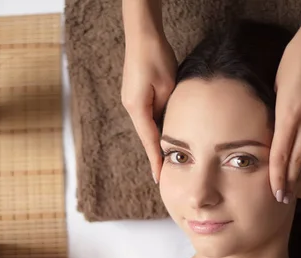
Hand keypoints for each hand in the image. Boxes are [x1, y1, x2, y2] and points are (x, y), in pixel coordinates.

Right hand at [122, 32, 176, 182]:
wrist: (143, 37)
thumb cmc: (156, 57)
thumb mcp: (167, 86)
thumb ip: (167, 108)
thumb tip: (169, 122)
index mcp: (137, 108)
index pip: (149, 141)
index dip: (155, 160)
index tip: (159, 177)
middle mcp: (131, 107)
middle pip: (146, 135)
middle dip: (156, 153)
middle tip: (166, 171)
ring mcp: (131, 100)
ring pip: (147, 125)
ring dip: (157, 138)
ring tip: (168, 155)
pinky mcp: (135, 94)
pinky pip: (147, 114)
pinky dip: (156, 124)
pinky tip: (165, 130)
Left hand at [270, 23, 300, 203]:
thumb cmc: (293, 62)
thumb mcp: (276, 90)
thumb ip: (277, 114)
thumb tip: (274, 129)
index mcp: (288, 116)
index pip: (280, 155)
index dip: (277, 177)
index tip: (276, 193)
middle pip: (297, 160)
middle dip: (290, 182)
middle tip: (284, 199)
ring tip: (298, 186)